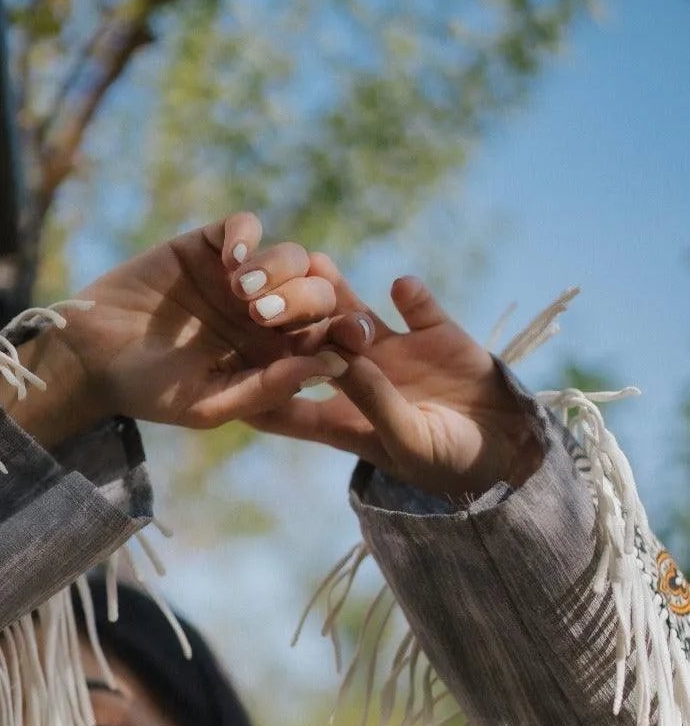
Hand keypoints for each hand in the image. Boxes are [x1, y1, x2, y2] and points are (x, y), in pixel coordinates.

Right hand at [4, 214, 343, 443]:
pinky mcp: (209, 245)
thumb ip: (268, 388)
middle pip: (318, 293)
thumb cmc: (149, 393)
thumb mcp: (209, 404)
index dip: (347, 331)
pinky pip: (245, 225)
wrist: (90, 356)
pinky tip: (230, 259)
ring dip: (278, 269)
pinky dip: (246, 236)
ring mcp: (240, 278)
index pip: (329, 338)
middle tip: (265, 314)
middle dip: (305, 300)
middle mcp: (267, 316)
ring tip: (242, 291)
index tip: (349, 333)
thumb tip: (333, 365)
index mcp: (276, 358)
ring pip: (291, 255)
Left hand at [249, 265, 543, 498]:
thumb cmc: (447, 463)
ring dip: (337, 292)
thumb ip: (372, 399)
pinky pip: (419, 306)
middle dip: (289, 318)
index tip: (219, 366)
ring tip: (316, 262)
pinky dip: (413, 296)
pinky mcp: (436, 334)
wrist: (504, 453)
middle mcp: (362, 379)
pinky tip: (403, 285)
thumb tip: (338, 358)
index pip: (288, 401)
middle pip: (315, 344)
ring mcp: (398, 354)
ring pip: (357, 314)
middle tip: (260, 290)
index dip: (256, 386)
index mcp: (343, 417)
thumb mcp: (404, 438)